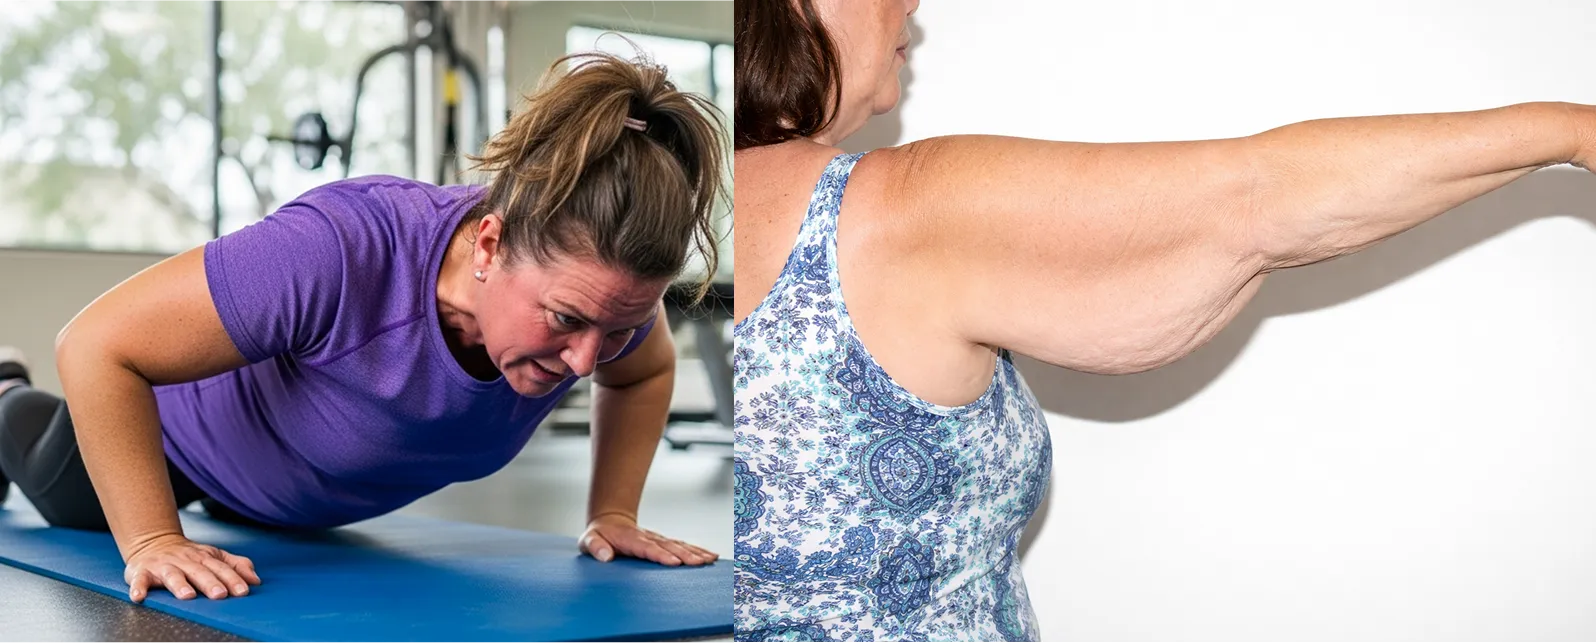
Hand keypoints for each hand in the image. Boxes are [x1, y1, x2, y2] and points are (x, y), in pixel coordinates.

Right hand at [122, 533, 259, 602]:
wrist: (153, 542)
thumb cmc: (189, 555)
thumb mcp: (214, 556)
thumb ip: (236, 565)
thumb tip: (256, 580)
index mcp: (205, 558)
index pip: (221, 569)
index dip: (233, 579)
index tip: (243, 591)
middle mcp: (185, 561)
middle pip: (200, 572)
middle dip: (210, 583)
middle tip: (220, 594)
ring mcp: (163, 566)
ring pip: (172, 575)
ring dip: (179, 585)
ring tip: (188, 595)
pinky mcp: (142, 572)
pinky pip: (139, 580)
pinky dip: (138, 588)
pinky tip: (139, 596)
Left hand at [578, 512, 717, 565]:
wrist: (610, 521)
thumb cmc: (598, 536)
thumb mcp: (588, 541)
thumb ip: (595, 547)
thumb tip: (605, 556)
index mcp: (630, 539)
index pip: (647, 548)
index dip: (660, 555)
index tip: (674, 562)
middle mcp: (648, 538)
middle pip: (668, 546)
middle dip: (685, 555)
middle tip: (699, 564)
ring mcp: (658, 539)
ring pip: (679, 545)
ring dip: (695, 552)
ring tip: (710, 560)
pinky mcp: (664, 543)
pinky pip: (682, 546)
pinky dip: (697, 550)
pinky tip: (711, 556)